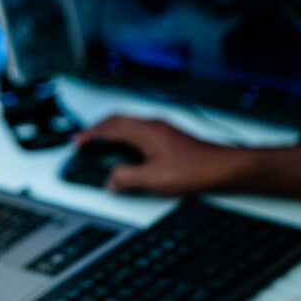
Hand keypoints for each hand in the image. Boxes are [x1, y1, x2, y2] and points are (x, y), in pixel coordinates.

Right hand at [73, 115, 250, 194]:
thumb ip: (127, 178)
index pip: (110, 127)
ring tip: (100, 143)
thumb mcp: (155, 179)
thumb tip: (110, 179)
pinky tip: (128, 149)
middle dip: (97, 129)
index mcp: (146, 131)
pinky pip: (139, 130)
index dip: (90, 134)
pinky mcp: (170, 136)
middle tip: (84, 140)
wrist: (224, 167)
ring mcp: (162, 129)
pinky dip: (125, 136)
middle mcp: (153, 125)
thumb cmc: (196, 169)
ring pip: (128, 124)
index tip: (77, 142)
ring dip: (111, 131)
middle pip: (117, 120)